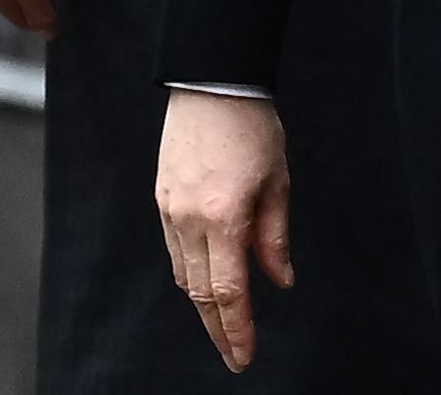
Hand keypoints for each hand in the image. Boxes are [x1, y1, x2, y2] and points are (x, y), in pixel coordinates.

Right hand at [155, 90, 294, 372]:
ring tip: (225, 324)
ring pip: (184, 276)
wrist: (212, 86)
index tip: (244, 355)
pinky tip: (205, 284)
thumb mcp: (279, 181)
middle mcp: (189, 222)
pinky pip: (174, 253)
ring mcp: (169, 213)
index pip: (229, 291)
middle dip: (218, 329)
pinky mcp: (161, 202)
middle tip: (235, 354)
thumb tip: (280, 280)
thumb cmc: (252, 127)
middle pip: (201, 294)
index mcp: (224, 218)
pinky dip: (191, 275)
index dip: (236, 329)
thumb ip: (275, 237)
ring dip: (204, 304)